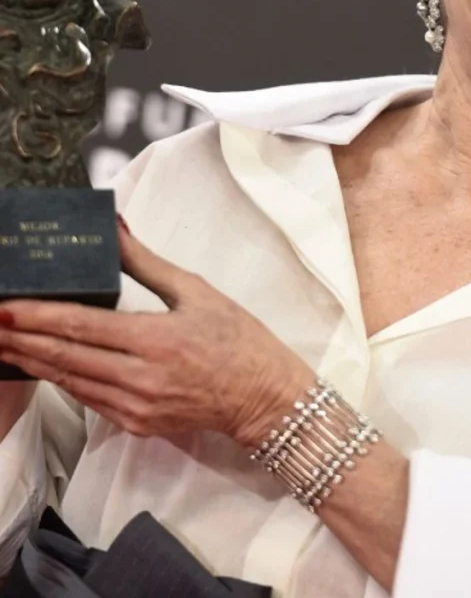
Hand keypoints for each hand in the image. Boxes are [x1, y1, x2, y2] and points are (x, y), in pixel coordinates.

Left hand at [0, 221, 311, 448]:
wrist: (263, 396)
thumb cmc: (239, 340)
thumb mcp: (198, 292)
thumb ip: (148, 263)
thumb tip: (116, 229)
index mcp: (157, 339)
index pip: (81, 326)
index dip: (37, 317)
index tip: (5, 306)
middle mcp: (141, 378)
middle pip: (64, 356)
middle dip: (20, 338)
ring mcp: (136, 406)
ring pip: (69, 381)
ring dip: (32, 360)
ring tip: (4, 342)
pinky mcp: (137, 423)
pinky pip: (88, 400)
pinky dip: (61, 380)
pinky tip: (44, 365)